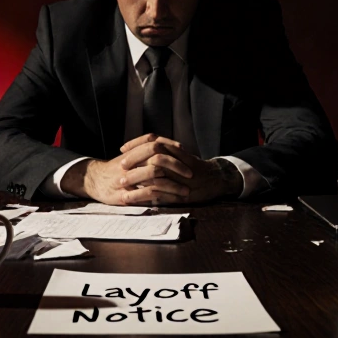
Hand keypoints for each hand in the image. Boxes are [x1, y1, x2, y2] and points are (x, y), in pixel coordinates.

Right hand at [60, 137, 194, 205]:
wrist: (91, 180)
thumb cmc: (113, 168)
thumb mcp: (128, 155)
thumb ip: (143, 150)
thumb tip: (168, 146)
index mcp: (131, 152)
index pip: (153, 142)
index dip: (170, 146)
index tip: (185, 152)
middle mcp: (129, 164)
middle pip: (156, 159)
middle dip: (176, 166)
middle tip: (190, 173)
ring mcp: (127, 180)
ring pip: (154, 179)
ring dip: (173, 186)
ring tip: (186, 191)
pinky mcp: (124, 196)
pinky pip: (146, 195)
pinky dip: (161, 197)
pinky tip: (172, 201)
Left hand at [119, 134, 242, 203]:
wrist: (216, 180)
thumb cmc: (195, 169)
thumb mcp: (180, 157)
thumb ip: (165, 153)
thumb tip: (143, 153)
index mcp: (175, 150)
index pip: (152, 140)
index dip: (136, 143)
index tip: (122, 149)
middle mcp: (177, 160)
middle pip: (152, 152)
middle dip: (134, 158)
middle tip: (121, 165)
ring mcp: (179, 176)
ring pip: (155, 171)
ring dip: (137, 177)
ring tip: (123, 183)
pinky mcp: (179, 191)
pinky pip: (160, 191)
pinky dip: (145, 194)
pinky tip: (133, 197)